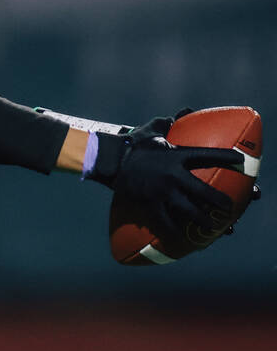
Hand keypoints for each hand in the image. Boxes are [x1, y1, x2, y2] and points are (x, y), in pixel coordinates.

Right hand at [88, 126, 242, 232]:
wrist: (110, 160)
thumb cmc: (132, 144)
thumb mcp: (151, 131)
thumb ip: (167, 123)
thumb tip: (183, 113)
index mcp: (176, 155)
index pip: (207, 155)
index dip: (226, 158)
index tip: (241, 161)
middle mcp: (173, 174)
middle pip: (203, 191)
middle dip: (219, 202)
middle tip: (229, 209)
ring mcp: (161, 191)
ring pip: (188, 210)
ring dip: (202, 220)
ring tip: (213, 228)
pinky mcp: (149, 203)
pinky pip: (164, 221)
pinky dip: (173, 231)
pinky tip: (181, 238)